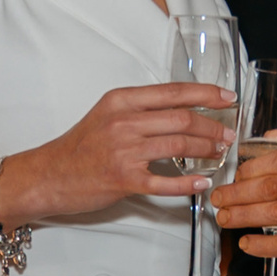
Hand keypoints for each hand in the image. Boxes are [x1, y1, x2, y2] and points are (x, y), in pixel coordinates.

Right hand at [8, 82, 235, 223]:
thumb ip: (139, 110)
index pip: (173, 92)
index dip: (206, 94)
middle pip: (182, 119)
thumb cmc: (79, 148)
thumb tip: (181, 111)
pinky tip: (202, 182)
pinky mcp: (123, 180)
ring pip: (178, 147)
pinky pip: (164, 182)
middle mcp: (123, 122)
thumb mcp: (106, 115)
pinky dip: (187, 183)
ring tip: (219, 152)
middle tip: (229, 133)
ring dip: (206, 150)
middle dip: (212, 126)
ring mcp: (123, 151)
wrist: (47, 175)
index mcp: (121, 101)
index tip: (228, 98)